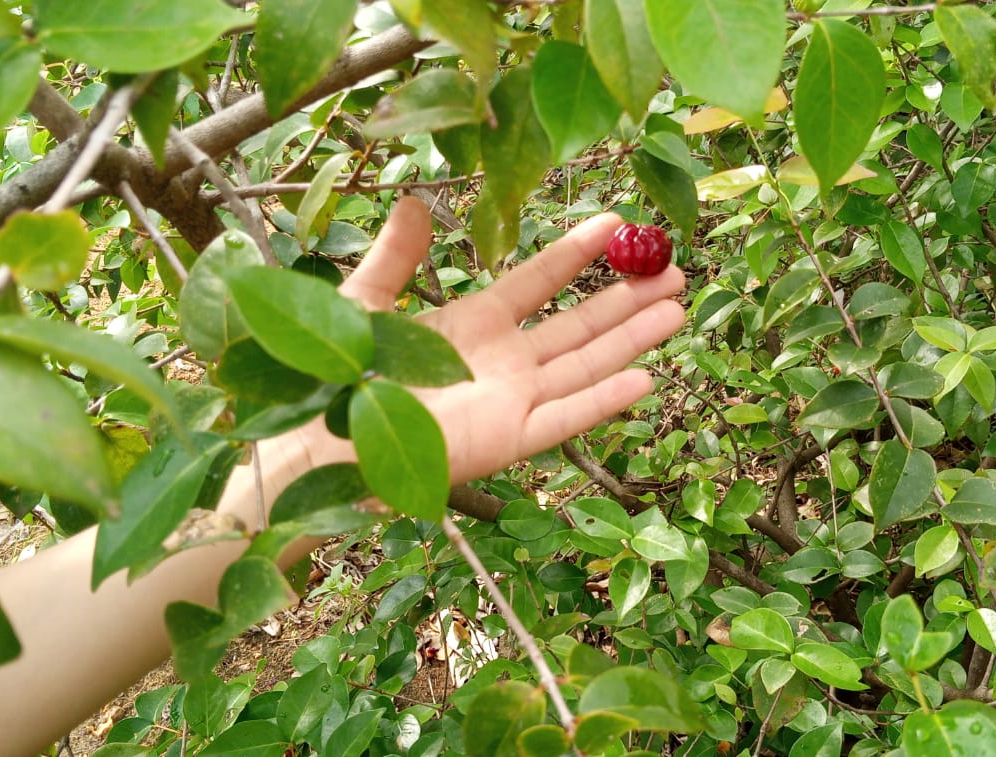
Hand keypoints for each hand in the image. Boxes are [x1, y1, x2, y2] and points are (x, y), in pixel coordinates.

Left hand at [324, 197, 685, 482]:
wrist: (319, 440)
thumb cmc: (335, 374)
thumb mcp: (366, 300)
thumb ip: (396, 257)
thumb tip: (413, 201)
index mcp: (472, 324)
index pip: (537, 282)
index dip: (575, 252)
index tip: (616, 222)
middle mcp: (502, 363)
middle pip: (578, 326)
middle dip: (626, 298)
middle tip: (673, 270)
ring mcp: (510, 402)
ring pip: (586, 365)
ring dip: (632, 339)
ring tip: (676, 309)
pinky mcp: (508, 440)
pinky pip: (568, 418)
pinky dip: (605, 400)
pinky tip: (647, 376)